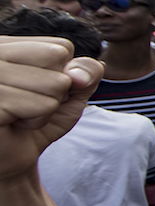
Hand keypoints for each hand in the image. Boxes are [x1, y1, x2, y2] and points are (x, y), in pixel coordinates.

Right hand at [0, 37, 102, 180]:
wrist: (9, 159)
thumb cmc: (34, 122)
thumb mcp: (69, 94)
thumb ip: (86, 72)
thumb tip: (94, 67)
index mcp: (9, 46)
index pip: (62, 47)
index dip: (63, 74)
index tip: (36, 90)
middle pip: (59, 59)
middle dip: (57, 90)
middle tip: (28, 104)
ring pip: (56, 83)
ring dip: (46, 108)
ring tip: (20, 115)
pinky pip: (43, 105)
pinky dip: (37, 120)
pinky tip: (14, 124)